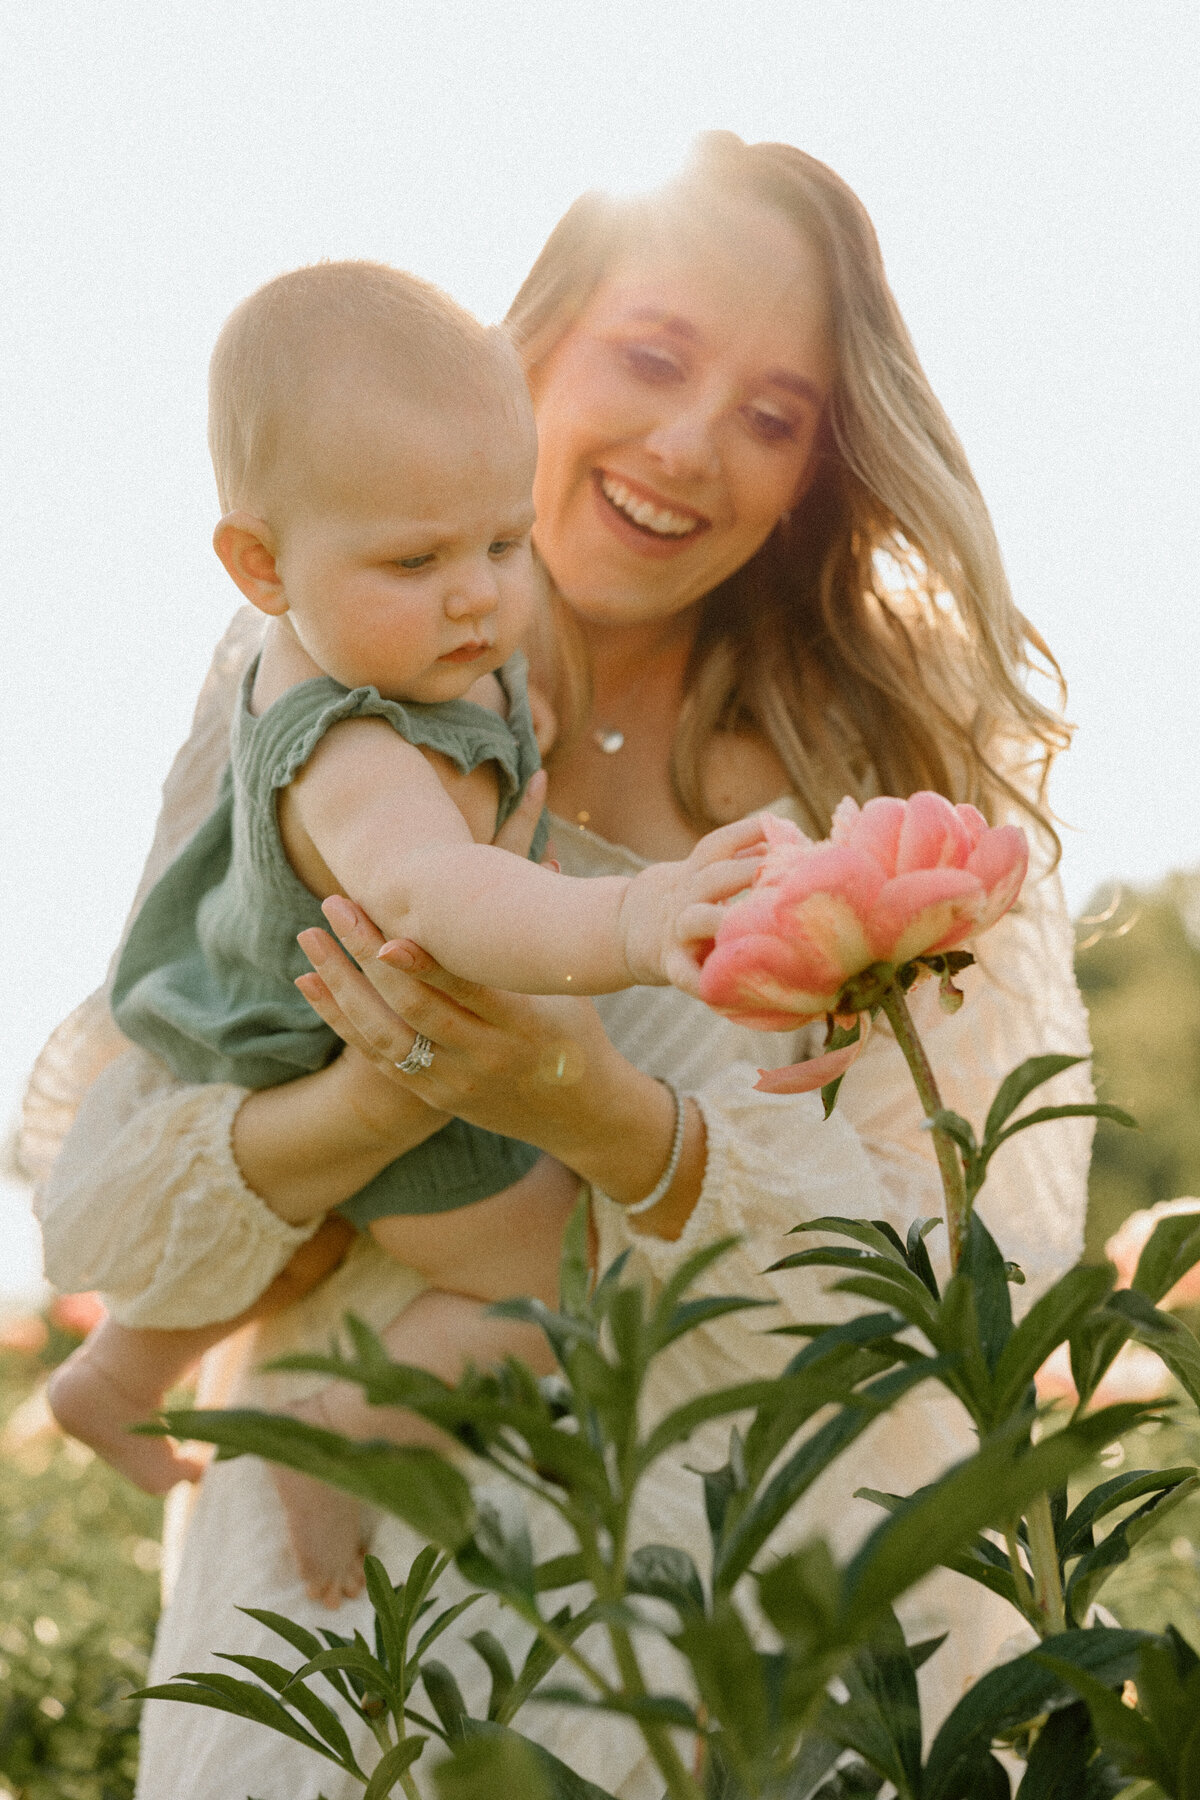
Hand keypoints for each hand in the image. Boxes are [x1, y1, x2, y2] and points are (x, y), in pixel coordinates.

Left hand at [297, 903, 615, 1149]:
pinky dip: (341, 1019)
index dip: (427, 965)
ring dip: (340, 985)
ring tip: (310, 937)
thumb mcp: (570, 986)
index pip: (468, 992)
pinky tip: (311, 983)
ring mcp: (456, 1080)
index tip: (390, 931)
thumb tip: (552, 862)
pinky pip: (376, 1057)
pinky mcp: (435, 1095)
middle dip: (367, 954)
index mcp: (524, 1025)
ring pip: (384, 1035)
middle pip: (414, 1007)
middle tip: (334, 903)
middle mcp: (486, 1056)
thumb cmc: (577, 1029)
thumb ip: (544, 933)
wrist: (581, 1113)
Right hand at [620, 813, 766, 993]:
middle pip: (714, 876)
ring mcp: (677, 929)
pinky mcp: (671, 963)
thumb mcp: (701, 873)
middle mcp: (686, 895)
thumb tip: (786, 836)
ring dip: (720, 919)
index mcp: (695, 870)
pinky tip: (722, 993)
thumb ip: (739, 859)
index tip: (776, 826)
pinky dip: (699, 981)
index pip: (719, 843)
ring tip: (749, 924)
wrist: (624, 932)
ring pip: (696, 919)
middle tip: (784, 873)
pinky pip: (684, 973)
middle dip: (746, 871)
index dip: (746, 832)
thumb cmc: (684, 899)